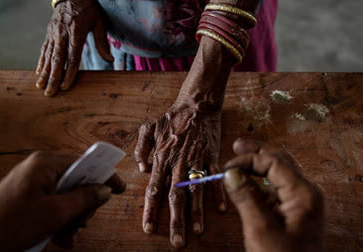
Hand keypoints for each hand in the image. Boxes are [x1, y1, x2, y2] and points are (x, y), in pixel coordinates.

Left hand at [0, 151, 124, 250]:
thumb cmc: (7, 226)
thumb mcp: (54, 213)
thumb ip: (84, 199)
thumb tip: (105, 190)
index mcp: (45, 164)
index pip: (84, 163)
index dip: (103, 176)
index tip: (120, 187)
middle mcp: (39, 169)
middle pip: (76, 182)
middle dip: (83, 206)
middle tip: (81, 224)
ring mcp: (32, 184)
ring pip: (66, 197)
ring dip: (72, 217)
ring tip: (67, 235)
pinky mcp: (27, 199)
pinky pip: (53, 205)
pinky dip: (59, 221)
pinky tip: (60, 238)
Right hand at [35, 0, 113, 95]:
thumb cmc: (88, 9)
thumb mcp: (99, 22)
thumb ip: (102, 42)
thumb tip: (110, 60)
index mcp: (76, 32)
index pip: (72, 57)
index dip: (69, 73)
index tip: (66, 86)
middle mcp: (62, 33)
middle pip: (57, 59)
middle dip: (53, 78)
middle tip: (50, 93)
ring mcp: (53, 33)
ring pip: (48, 56)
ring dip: (44, 72)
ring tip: (40, 86)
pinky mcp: (48, 32)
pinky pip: (44, 49)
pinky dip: (40, 61)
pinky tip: (38, 72)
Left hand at [135, 100, 226, 246]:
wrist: (197, 104)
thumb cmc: (172, 116)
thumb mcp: (149, 127)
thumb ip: (141, 148)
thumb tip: (141, 168)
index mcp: (162, 158)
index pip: (154, 189)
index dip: (151, 210)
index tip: (148, 228)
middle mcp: (178, 163)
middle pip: (176, 197)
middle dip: (175, 221)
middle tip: (177, 242)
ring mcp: (197, 161)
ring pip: (196, 191)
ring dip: (197, 213)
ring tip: (197, 232)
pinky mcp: (212, 156)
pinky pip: (214, 177)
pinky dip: (218, 193)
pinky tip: (221, 209)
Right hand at [223, 138, 323, 251]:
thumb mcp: (260, 230)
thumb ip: (246, 197)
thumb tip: (231, 172)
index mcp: (304, 194)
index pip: (274, 163)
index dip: (249, 159)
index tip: (227, 166)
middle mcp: (306, 194)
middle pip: (280, 162)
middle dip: (257, 153)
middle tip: (236, 146)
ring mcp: (301, 204)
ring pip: (278, 175)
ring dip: (257, 168)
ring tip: (238, 163)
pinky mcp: (293, 214)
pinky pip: (276, 191)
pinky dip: (260, 184)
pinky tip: (246, 185)